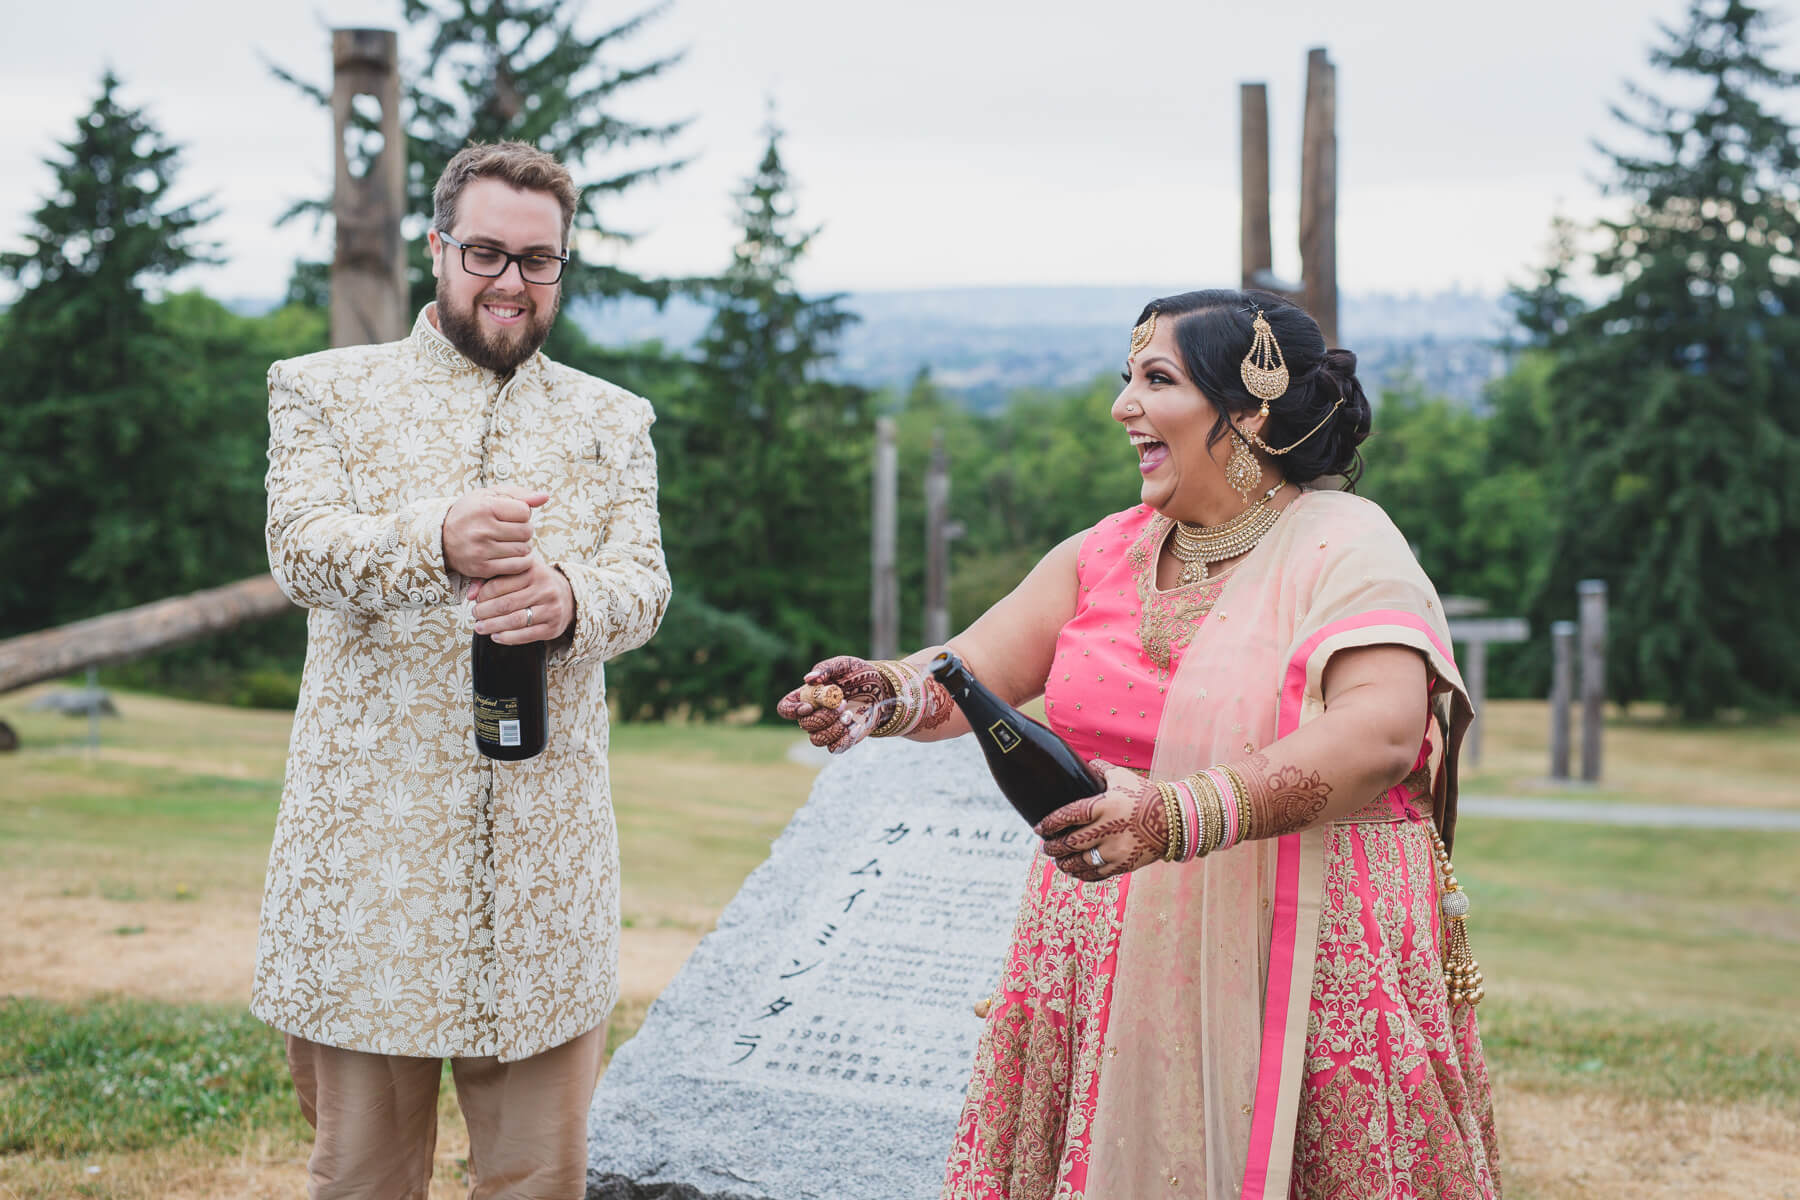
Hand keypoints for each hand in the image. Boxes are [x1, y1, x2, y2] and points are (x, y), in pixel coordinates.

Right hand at [444, 486, 547, 578]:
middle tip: (512, 530)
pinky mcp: (482, 569)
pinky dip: (521, 562)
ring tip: (510, 541)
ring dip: (523, 546)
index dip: (522, 513)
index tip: (511, 515)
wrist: (442, 537)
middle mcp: (481, 530)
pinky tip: (512, 555)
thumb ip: (520, 494)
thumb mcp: (490, 495)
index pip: (524, 512)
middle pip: (526, 532)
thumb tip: (545, 497)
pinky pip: (517, 567)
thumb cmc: (473, 512)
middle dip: (524, 530)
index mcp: (484, 508)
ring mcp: (481, 551)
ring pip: (524, 550)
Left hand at [470, 554, 573, 643]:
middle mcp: (545, 588)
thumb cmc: (535, 583)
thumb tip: (471, 595)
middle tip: (475, 615)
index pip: (499, 584)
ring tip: (480, 627)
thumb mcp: (518, 572)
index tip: (475, 600)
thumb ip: (491, 578)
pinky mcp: (553, 627)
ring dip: (493, 626)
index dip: (483, 595)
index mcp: (533, 571)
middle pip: (506, 604)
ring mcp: (551, 609)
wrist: (567, 596)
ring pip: (515, 620)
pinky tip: (496, 636)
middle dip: (485, 612)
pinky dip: (508, 638)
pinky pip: (526, 635)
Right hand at [775, 656, 894, 753]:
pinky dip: (845, 738)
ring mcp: (825, 729)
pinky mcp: (841, 739)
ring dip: (834, 728)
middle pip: (804, 725)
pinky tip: (857, 726)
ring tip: (850, 714)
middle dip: (824, 716)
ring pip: (817, 739)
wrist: (881, 688)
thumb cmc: (857, 673)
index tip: (808, 706)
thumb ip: (825, 669)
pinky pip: (834, 748)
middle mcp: (812, 714)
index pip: (785, 708)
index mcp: (806, 696)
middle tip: (844, 703)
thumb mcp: (843, 664)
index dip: (792, 711)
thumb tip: (808, 679)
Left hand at [1036, 759, 1169, 881]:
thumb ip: (1100, 769)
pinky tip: (1075, 872)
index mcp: (1103, 806)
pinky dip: (1083, 875)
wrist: (1175, 820)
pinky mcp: (1124, 865)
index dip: (1050, 823)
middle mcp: (1107, 829)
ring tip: (1058, 861)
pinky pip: (1098, 874)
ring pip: (1081, 862)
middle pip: (1070, 843)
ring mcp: (1115, 850)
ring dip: (1065, 863)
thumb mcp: (1122, 777)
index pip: (1068, 816)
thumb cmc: (1145, 795)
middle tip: (1046, 847)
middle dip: (1053, 847)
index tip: (1039, 828)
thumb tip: (1085, 764)